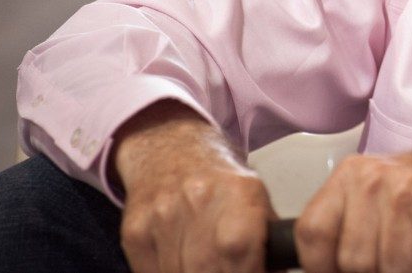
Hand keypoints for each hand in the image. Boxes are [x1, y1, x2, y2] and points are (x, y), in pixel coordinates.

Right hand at [114, 101, 277, 272]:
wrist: (170, 150)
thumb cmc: (218, 179)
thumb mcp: (255, 195)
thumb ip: (269, 235)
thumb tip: (275, 267)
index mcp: (238, 191)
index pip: (239, 249)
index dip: (248, 271)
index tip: (252, 272)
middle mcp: (198, 199)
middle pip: (208, 269)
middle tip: (231, 268)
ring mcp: (162, 216)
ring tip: (209, 265)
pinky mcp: (135, 232)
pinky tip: (183, 262)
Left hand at [295, 136, 411, 272]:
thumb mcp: (386, 198)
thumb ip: (352, 227)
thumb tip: (327, 268)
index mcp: (353, 175)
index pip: (312, 232)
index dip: (323, 266)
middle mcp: (375, 177)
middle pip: (353, 260)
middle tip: (402, 264)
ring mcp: (406, 190)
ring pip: (390, 268)